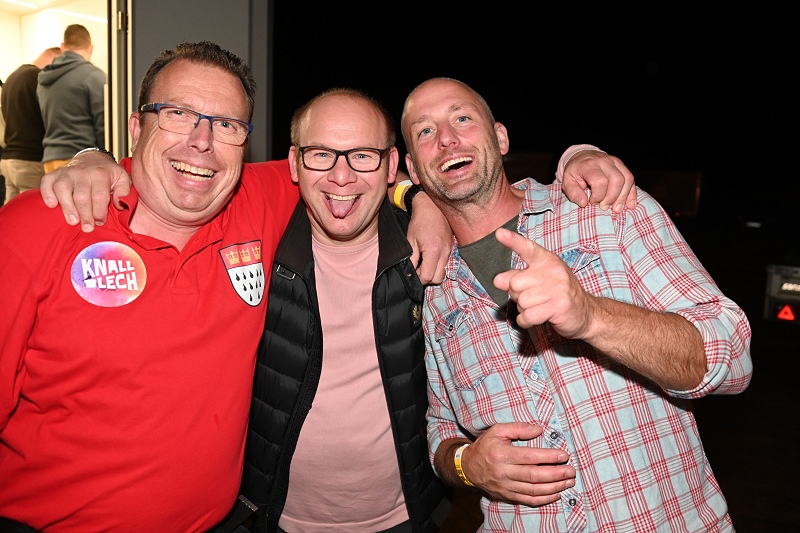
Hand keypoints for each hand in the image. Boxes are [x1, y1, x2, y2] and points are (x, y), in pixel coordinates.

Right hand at [39, 151, 130, 231]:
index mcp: (100, 174)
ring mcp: (67, 172)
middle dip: (85, 214)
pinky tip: (52, 205)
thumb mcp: (122, 178)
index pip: (99, 196)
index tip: (100, 222)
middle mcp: (82, 172)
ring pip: (63, 189)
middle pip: (81, 196)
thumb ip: (124, 191)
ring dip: (67, 207)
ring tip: (72, 221)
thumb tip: (119, 205)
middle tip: (87, 228)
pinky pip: (46, 181)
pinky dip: (46, 193)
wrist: (92, 158)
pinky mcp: (55, 173)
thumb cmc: (108, 173)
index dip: (100, 212)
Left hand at [406, 192, 450, 284]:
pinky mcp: (452, 248)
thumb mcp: (411, 241)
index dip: (418, 279)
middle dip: (427, 279)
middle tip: (418, 270)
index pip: (427, 276)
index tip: (413, 274)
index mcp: (433, 251)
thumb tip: (411, 274)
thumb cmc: (419, 222)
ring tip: (424, 264)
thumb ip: (411, 260)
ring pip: (443, 273)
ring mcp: (450, 250)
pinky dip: (438, 266)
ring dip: (433, 273)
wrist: (431, 207)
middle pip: (438, 279)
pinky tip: (430, 258)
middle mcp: (445, 252)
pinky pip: (446, 264)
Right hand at [461, 422, 575, 505]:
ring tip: (568, 482)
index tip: (563, 455)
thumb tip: (539, 430)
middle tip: (571, 471)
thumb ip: (518, 428)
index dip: (548, 457)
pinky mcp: (507, 496)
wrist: (468, 468)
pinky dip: (544, 499)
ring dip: (554, 487)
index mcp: (502, 454)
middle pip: (534, 476)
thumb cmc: (485, 446)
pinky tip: (556, 493)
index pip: (529, 457)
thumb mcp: (497, 430)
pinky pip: (528, 500)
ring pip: (534, 490)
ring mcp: (506, 486)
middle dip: (556, 474)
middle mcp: (504, 472)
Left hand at [493, 228, 593, 336]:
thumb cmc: (557, 294)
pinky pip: (527, 316)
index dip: (512, 241)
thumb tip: (498, 280)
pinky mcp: (559, 306)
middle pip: (515, 283)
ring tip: (539, 307)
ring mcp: (558, 288)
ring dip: (524, 309)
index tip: (499, 233)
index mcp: (546, 260)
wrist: (585, 313)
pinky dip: (526, 321)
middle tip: (534, 297)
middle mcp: (553, 271)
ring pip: (521, 302)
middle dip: (517, 295)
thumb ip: (516, 277)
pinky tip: (537, 317)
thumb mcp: (537, 280)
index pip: (527, 248)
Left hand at [561, 150, 636, 211]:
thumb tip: (584, 203)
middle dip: (612, 197)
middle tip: (604, 207)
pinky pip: (631, 179)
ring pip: (627, 179)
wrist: (582, 156)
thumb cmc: (575, 172)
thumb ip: (573, 193)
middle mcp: (604, 161)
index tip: (592, 202)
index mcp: (589, 165)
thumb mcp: (567, 182)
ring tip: (617, 209)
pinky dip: (632, 193)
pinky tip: (630, 205)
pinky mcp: (622, 166)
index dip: (598, 196)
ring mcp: (615, 162)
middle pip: (617, 180)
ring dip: (623, 196)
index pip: (600, 181)